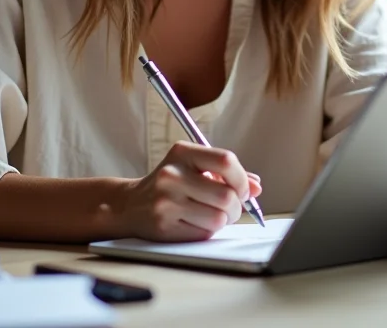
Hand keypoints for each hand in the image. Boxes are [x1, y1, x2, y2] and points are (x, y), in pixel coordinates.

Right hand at [121, 141, 261, 241]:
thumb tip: (256, 186)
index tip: (244, 189)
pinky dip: (207, 232)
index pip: (226, 161)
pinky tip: (195, 222)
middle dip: (236, 207)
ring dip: (222, 221)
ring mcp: (166, 201)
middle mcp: (172, 174)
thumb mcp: (193, 167)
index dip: (242, 179)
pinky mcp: (164, 226)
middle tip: (230, 208)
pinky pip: (204, 234)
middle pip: (226, 195)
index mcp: (182, 152)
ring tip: (212, 215)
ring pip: (218, 219)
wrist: (130, 204)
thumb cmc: (168, 184)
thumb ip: (225, 173)